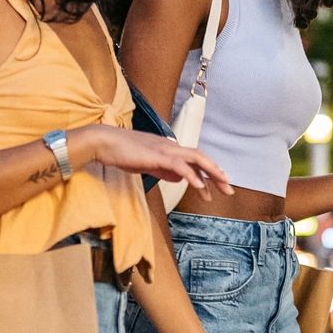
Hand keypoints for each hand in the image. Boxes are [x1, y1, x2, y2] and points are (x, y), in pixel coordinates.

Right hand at [74, 126, 232, 194]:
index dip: (209, 171)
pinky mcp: (157, 155)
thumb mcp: (147, 164)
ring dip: (211, 173)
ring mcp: (164, 149)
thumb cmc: (121, 152)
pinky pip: (179, 166)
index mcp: (168, 148)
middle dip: (217, 174)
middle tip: (229, 189)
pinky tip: (199, 186)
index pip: (195, 159)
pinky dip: (191, 175)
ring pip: (196, 159)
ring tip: (222, 187)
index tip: (219, 184)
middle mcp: (170, 146)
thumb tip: (180, 178)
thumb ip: (164, 170)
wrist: (103, 142)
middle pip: (201, 158)